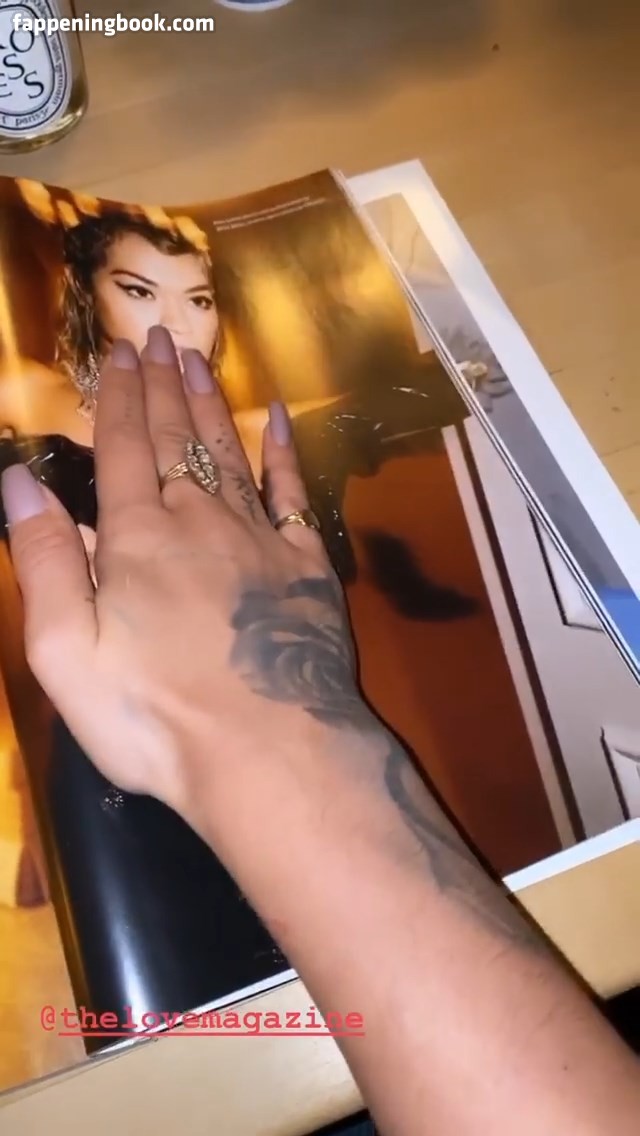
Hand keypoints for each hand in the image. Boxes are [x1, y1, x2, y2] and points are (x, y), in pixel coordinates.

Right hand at [0, 326, 357, 828]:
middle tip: (159, 339)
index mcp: (139, 538)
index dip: (120, 398)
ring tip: (198, 360)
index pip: (124, 450)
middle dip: (164, 386)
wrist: (270, 752)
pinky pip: (294, 494)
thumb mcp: (67, 650)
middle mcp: (200, 521)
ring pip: (230, 454)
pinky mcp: (307, 567)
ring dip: (211, 404)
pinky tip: (280, 422)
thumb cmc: (154, 715)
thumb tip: (18, 480)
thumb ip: (46, 560)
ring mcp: (260, 539)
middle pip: (177, 439)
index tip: (120, 352)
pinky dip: (285, 454)